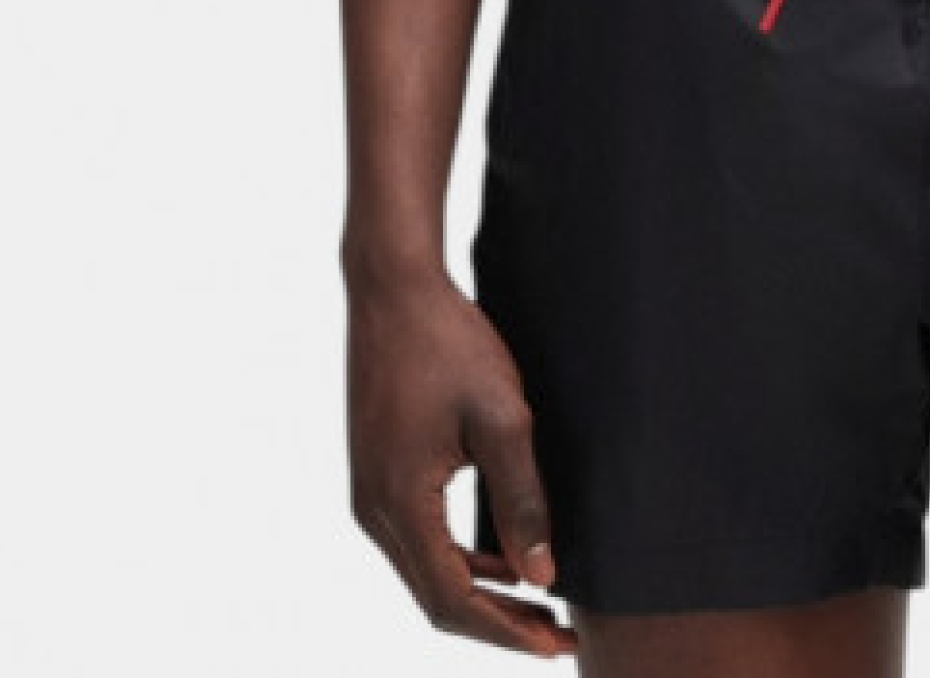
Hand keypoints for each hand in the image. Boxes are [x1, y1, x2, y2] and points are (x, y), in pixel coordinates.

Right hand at [346, 267, 577, 656]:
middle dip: (499, 622)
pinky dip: (462, 556)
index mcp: (400, 504)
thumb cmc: (449, 343)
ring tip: (541, 600)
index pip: (454, 599)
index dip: (508, 630)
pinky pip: (420, 538)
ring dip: (482, 589)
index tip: (558, 644)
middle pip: (436, 596)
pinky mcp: (378, 474)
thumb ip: (523, 499)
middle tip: (558, 636)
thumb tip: (543, 576)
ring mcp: (371, 494)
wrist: (393, 287)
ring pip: (427, 570)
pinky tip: (504, 552)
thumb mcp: (501, 418)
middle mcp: (374, 511)